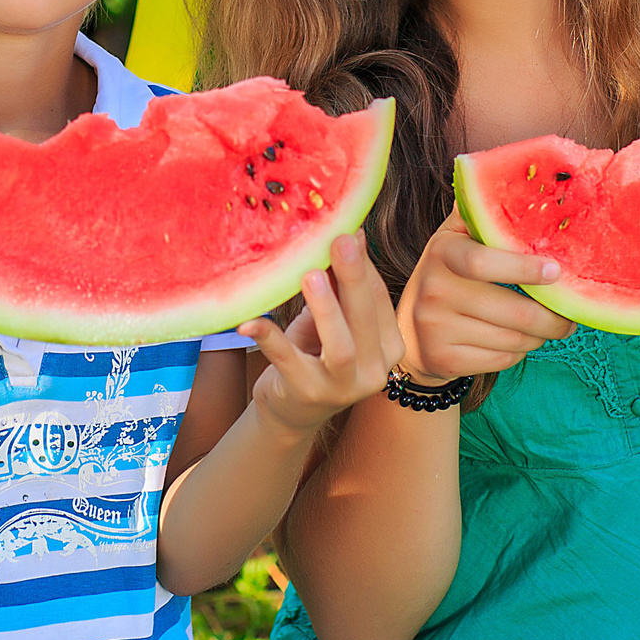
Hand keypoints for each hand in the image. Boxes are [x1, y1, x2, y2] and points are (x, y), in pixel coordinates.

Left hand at [239, 233, 398, 436]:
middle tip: (341, 240)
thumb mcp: (331, 318)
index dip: (364, 265)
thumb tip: (350, 232)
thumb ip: (341, 283)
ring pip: (340, 347)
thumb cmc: (314, 354)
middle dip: (353, 277)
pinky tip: (250, 321)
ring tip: (310, 275)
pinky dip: (269, 338)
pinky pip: (287, 361)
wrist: (291, 411)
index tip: (347, 229)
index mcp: (388, 348)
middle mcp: (374, 371)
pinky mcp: (307, 394)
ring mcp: (342, 387)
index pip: (378, 300)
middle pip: (364, 319)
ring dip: (326, 309)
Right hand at [398, 214, 574, 379]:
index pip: (483, 263)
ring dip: (539, 336)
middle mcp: (434, 289)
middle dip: (553, 318)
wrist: (410, 331)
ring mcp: (436, 328)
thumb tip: (523, 176)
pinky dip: (518, 353)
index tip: (556, 271)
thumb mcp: (457, 239)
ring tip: (545, 327)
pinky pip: (503, 360)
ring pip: (514, 339)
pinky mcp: (444, 359)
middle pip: (513, 311)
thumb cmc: (450, 276)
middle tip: (570, 316)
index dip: (524, 268)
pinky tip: (516, 341)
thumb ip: (483, 212)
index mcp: (442, 252)